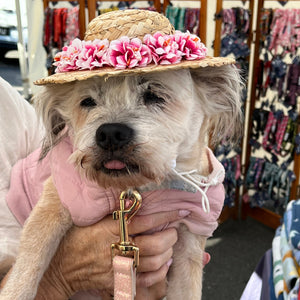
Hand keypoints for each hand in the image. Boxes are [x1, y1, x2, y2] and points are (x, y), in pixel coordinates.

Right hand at [35, 210, 188, 298]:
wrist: (62, 265)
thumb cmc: (78, 237)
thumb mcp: (95, 219)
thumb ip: (117, 212)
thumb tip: (136, 200)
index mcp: (112, 228)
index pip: (145, 220)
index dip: (165, 215)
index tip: (179, 211)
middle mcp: (117, 247)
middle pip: (154, 244)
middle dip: (170, 236)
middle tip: (174, 230)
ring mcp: (118, 266)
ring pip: (153, 261)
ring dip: (167, 252)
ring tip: (170, 245)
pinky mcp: (118, 280)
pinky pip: (145, 279)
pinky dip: (159, 272)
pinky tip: (164, 264)